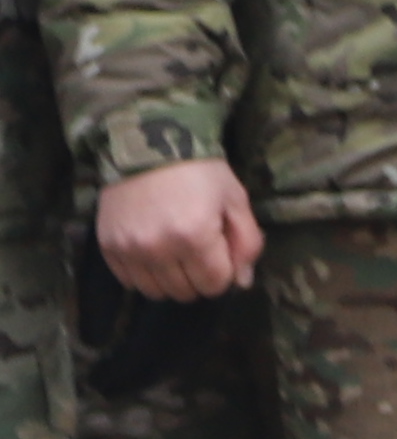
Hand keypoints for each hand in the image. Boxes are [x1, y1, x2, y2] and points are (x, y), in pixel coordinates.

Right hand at [95, 157, 258, 303]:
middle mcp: (159, 247)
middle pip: (185, 291)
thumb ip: (247, 243)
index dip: (224, 275)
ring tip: (177, 257)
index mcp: (196, 235)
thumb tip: (242, 282)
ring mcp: (130, 249)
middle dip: (199, 279)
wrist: (149, 146)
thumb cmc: (200, 172)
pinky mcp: (108, 246)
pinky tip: (154, 255)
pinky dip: (145, 276)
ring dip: (172, 282)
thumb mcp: (235, 200)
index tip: (222, 257)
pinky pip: (129, 281)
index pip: (214, 283)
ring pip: (156, 292)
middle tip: (200, 255)